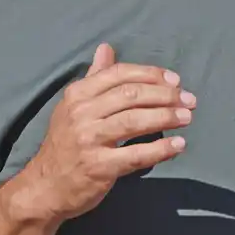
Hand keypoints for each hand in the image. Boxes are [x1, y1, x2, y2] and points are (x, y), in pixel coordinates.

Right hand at [8, 43, 192, 225]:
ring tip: (187, 117)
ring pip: (135, 121)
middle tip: (189, 100)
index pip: (119, 74)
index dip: (151, 74)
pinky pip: (136, 154)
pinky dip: (161, 149)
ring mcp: (89, 140)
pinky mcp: (99, 167)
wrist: (45, 187)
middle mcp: (81, 114)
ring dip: (167, 117)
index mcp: (77, 95)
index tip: (175, 80)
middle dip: (165, 95)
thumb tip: (106, 48)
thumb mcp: (73, 107)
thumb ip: (94, 78)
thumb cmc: (65, 144)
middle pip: (131, 95)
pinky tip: (178, 145)